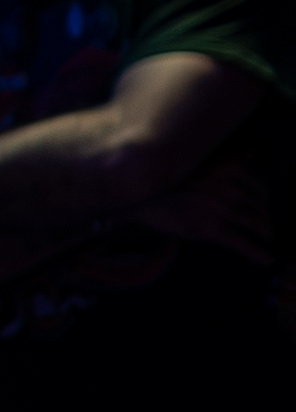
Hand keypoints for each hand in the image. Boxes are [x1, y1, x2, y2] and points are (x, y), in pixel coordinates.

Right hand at [141, 150, 275, 266]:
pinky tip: (266, 259)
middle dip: (266, 219)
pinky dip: (257, 252)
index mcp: (229, 170)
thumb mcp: (201, 163)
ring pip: (254, 224)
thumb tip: (253, 152)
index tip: (266, 208)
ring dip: (265, 233)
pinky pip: (241, 242)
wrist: (143, 195)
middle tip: (267, 229)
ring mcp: (221, 209)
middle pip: (259, 208)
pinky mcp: (211, 229)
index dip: (266, 201)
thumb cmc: (171, 179)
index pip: (260, 188)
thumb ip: (229, 160)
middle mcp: (229, 188)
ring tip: (266, 242)